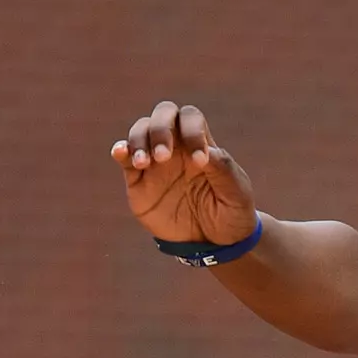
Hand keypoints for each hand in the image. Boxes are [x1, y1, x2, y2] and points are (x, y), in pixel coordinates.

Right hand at [111, 100, 258, 247]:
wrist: (213, 242)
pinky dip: (121, 151)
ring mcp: (155, 162)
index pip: (190, 118)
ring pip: (141, 131)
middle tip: (164, 156)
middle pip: (163, 114)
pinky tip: (121, 153)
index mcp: (201, 143)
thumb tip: (205, 150)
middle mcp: (176, 146)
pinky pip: (125, 159)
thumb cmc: (231, 212)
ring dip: (140, 141)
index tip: (199, 161)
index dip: (192, 131)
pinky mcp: (138, 182)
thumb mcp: (236, 193)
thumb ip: (224, 169)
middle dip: (160, 128)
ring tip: (145, 163)